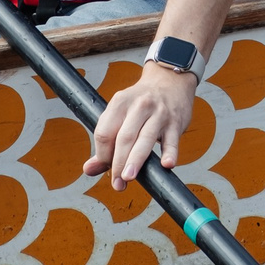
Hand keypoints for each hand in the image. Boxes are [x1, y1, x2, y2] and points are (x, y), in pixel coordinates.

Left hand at [84, 64, 197, 186]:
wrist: (170, 81)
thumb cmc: (141, 103)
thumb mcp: (120, 114)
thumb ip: (105, 143)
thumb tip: (88, 170)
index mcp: (119, 102)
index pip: (104, 133)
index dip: (102, 154)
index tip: (106, 167)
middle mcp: (139, 105)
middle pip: (124, 137)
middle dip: (117, 163)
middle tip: (117, 183)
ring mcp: (159, 113)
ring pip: (145, 139)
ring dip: (136, 160)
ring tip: (128, 177)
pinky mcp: (176, 122)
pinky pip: (172, 140)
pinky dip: (170, 152)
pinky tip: (166, 164)